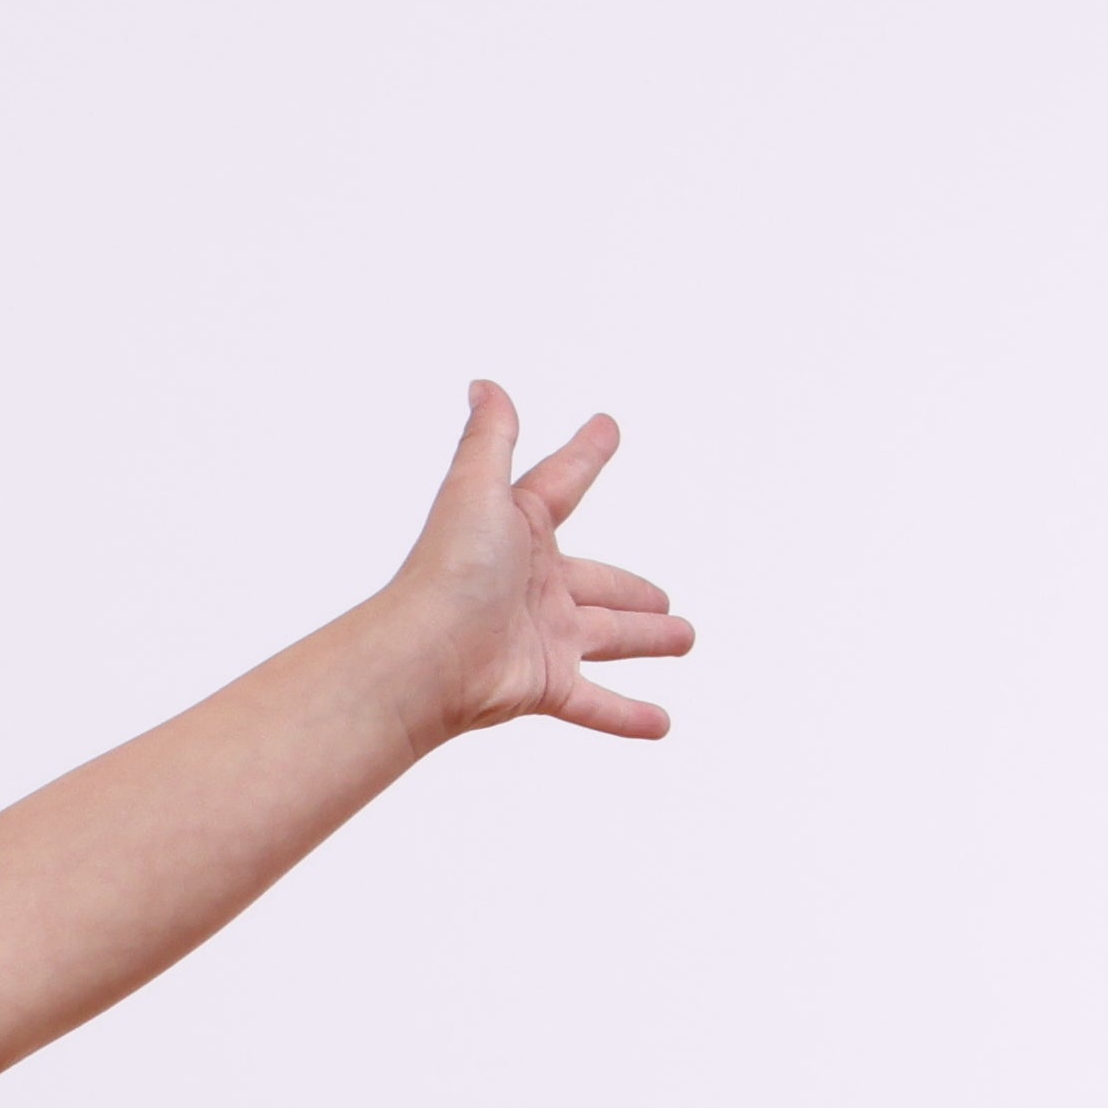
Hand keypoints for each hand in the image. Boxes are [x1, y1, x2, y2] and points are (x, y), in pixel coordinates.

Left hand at [388, 381, 693, 744]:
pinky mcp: (544, 684)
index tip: (607, 432)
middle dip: (632, 590)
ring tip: (683, 639)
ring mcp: (542, 637)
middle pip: (599, 584)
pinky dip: (628, 714)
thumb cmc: (447, 569)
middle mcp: (534, 585)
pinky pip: (596, 702)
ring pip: (609, 638)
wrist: (425, 656)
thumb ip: (490, 437)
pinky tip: (662, 723)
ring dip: (647, 640)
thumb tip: (483, 383)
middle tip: (664, 596)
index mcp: (521, 532)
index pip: (563, 486)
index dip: (585, 457)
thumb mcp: (476, 487)